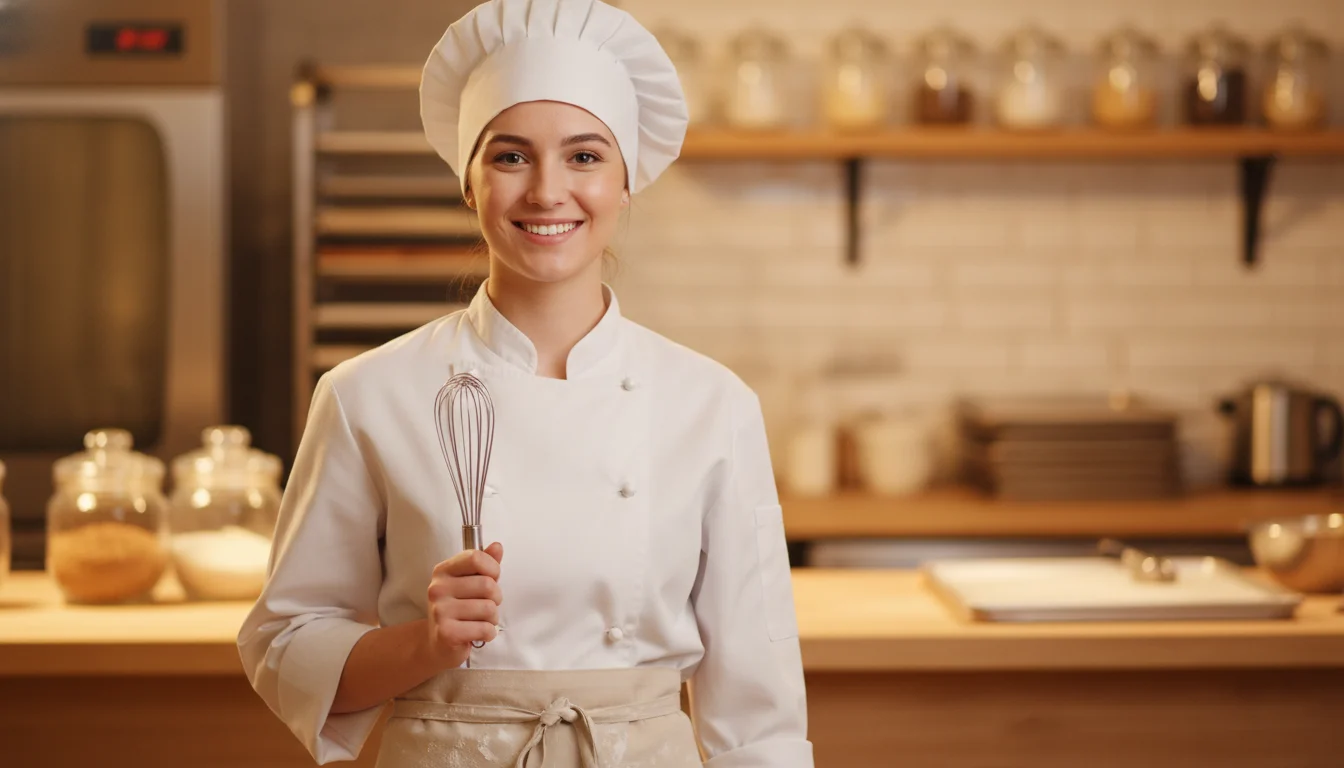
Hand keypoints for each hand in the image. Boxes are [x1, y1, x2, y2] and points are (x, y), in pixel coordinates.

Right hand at [424, 542, 503, 669]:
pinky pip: (484, 629)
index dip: (493, 569)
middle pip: (487, 585)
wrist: (438, 644)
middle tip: (487, 606)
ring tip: (481, 621)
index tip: (492, 579)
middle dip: (496, 598)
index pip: (476, 558)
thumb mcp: (469, 582)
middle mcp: (438, 588)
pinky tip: (479, 634)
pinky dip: (488, 633)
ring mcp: (440, 611)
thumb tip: (497, 546)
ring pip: (489, 608)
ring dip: (492, 618)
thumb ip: (484, 563)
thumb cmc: (458, 609)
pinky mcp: (447, 633)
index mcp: (443, 571)